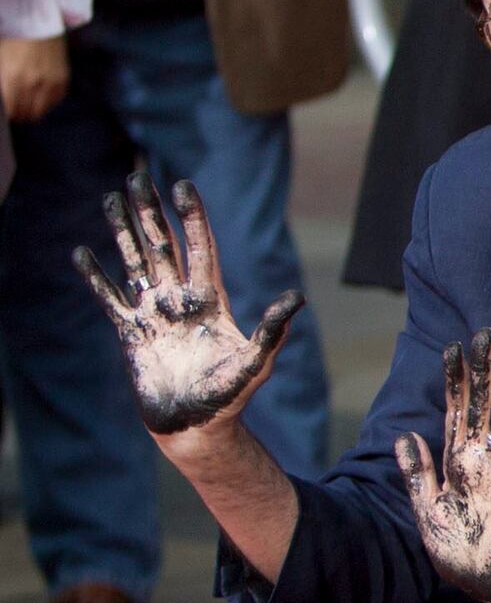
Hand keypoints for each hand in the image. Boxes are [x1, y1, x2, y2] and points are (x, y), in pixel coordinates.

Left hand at [2, 35, 67, 122]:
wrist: (40, 27)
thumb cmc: (15, 42)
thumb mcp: (1, 61)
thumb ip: (3, 83)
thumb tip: (5, 102)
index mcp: (12, 78)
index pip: (11, 110)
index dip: (9, 114)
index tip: (9, 112)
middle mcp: (32, 83)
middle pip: (25, 115)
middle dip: (19, 114)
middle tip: (17, 110)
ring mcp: (50, 84)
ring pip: (40, 112)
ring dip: (32, 112)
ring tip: (28, 105)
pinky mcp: (62, 82)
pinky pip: (53, 103)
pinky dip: (46, 103)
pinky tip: (39, 94)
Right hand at [76, 172, 303, 438]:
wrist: (196, 428)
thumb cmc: (231, 398)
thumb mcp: (256, 362)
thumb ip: (272, 331)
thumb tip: (296, 298)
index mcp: (211, 301)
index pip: (201, 248)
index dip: (192, 217)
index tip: (184, 185)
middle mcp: (180, 300)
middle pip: (163, 245)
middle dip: (150, 211)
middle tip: (137, 174)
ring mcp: (154, 314)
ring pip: (135, 262)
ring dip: (122, 231)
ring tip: (110, 198)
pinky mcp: (130, 333)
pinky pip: (108, 298)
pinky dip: (95, 277)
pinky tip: (82, 253)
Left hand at [395, 329, 490, 602]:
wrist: (487, 584)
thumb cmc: (457, 552)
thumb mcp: (426, 510)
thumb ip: (417, 473)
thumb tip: (405, 436)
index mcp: (456, 462)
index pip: (455, 410)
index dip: (454, 380)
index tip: (453, 347)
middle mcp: (479, 458)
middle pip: (481, 404)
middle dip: (482, 370)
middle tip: (486, 332)